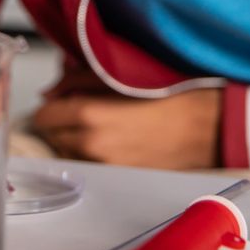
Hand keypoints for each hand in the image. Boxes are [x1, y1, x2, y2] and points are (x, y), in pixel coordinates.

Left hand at [30, 88, 221, 169]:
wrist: (206, 126)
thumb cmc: (170, 94)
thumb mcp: (119, 75)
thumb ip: (77, 80)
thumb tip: (53, 90)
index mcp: (89, 115)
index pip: (43, 117)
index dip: (49, 105)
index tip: (58, 98)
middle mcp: (92, 144)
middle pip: (52, 136)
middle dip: (59, 121)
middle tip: (75, 106)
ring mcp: (105, 164)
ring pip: (70, 151)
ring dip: (73, 137)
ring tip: (96, 121)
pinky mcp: (119, 175)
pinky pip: (90, 162)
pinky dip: (91, 151)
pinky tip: (110, 136)